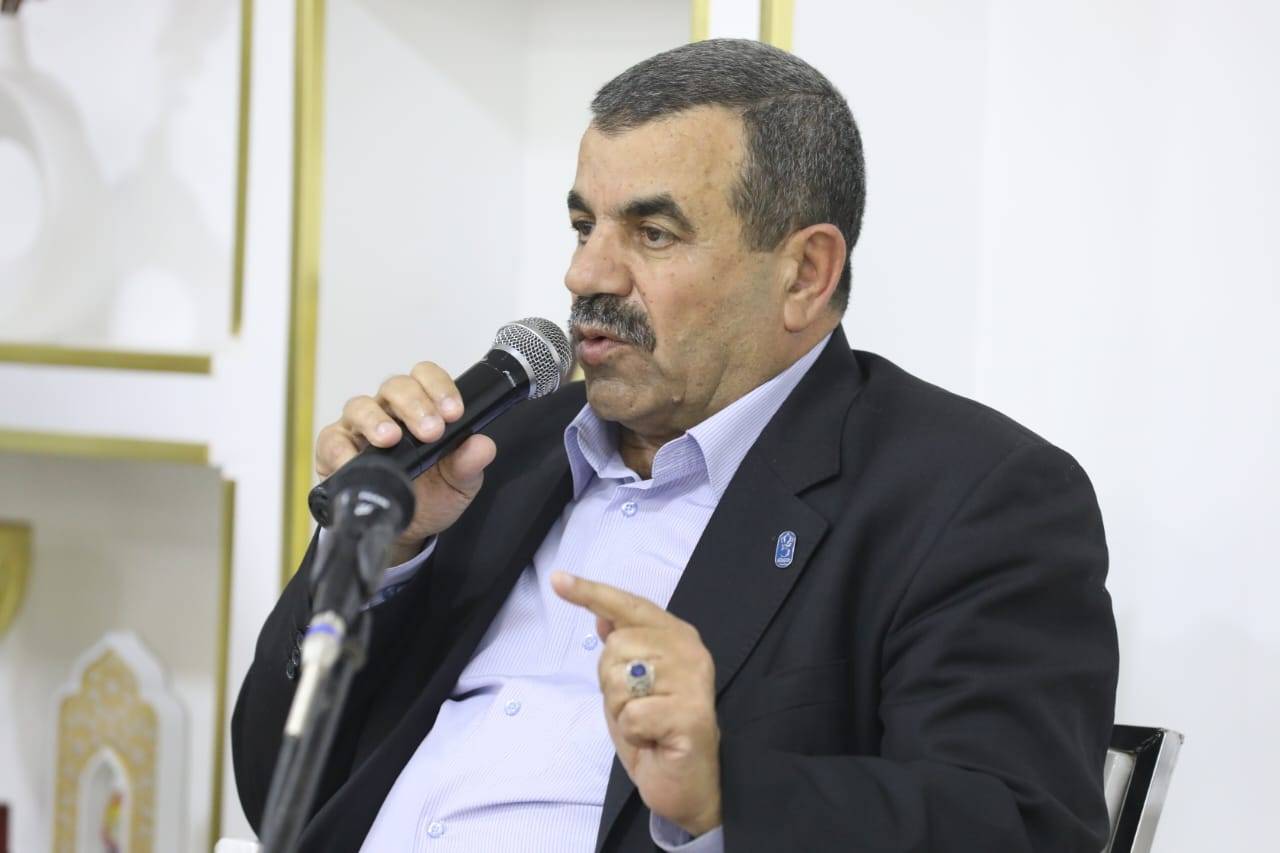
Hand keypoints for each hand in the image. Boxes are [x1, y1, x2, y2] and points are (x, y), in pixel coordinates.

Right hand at [315, 362, 496, 562]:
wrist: (406, 531)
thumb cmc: (431, 497)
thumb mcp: (458, 484)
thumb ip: (470, 464)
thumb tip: (482, 445)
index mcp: (422, 408)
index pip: (427, 377)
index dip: (439, 387)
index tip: (454, 413)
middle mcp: (388, 411)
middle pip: (395, 386)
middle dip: (414, 405)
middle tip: (431, 431)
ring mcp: (358, 428)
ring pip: (360, 405)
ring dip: (376, 420)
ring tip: (391, 439)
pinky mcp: (334, 450)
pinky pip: (331, 440)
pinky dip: (341, 449)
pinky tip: (355, 461)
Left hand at [551, 572, 721, 836]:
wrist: (686, 785)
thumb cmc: (656, 733)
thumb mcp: (628, 688)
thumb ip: (622, 652)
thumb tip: (602, 618)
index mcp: (676, 636)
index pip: (629, 606)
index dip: (591, 592)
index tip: (558, 580)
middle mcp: (690, 650)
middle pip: (616, 646)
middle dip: (612, 683)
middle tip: (638, 707)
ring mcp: (693, 681)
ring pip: (620, 679)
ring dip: (622, 710)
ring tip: (647, 724)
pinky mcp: (691, 714)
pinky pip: (632, 715)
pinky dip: (633, 733)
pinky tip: (654, 741)